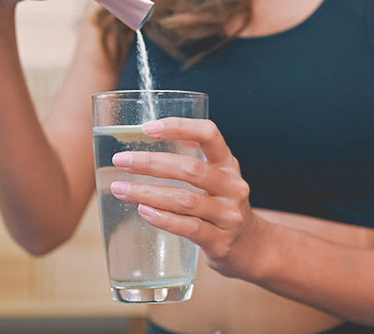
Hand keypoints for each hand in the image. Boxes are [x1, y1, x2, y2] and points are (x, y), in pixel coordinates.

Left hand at [109, 118, 266, 278]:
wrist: (252, 248)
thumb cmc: (223, 207)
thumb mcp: (218, 178)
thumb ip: (194, 159)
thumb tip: (153, 136)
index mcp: (228, 164)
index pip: (209, 134)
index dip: (179, 126)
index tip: (147, 128)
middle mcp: (232, 186)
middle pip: (191, 169)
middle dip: (151, 163)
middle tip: (121, 160)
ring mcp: (229, 215)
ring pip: (185, 200)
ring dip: (148, 193)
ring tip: (121, 190)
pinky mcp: (221, 241)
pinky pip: (189, 227)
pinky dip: (163, 219)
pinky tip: (143, 211)